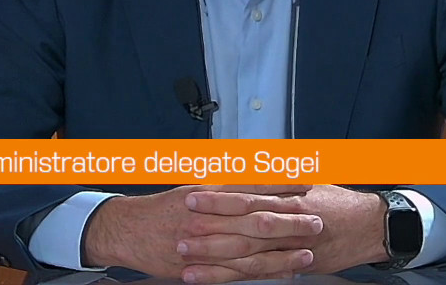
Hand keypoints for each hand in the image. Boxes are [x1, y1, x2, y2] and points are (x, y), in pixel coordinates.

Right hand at [82, 185, 322, 281]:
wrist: (129, 230)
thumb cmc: (164, 207)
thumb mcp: (194, 184)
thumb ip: (226, 181)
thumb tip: (258, 173)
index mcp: (209, 191)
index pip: (252, 184)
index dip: (281, 184)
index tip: (306, 182)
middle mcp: (209, 215)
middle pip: (256, 217)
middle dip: (289, 219)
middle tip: (316, 219)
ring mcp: (204, 243)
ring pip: (250, 249)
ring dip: (281, 251)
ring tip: (307, 251)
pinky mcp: (200, 266)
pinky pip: (236, 272)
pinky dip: (261, 273)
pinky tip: (281, 273)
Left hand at [181, 185, 387, 276]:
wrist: (370, 225)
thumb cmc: (339, 202)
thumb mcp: (310, 180)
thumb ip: (279, 178)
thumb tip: (249, 167)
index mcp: (288, 195)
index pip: (248, 194)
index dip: (220, 195)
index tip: (193, 194)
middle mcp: (287, 218)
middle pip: (243, 222)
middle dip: (211, 223)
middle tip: (182, 222)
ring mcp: (289, 245)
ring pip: (246, 250)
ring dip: (213, 253)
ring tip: (185, 252)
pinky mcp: (293, 264)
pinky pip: (255, 272)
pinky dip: (228, 276)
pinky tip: (205, 277)